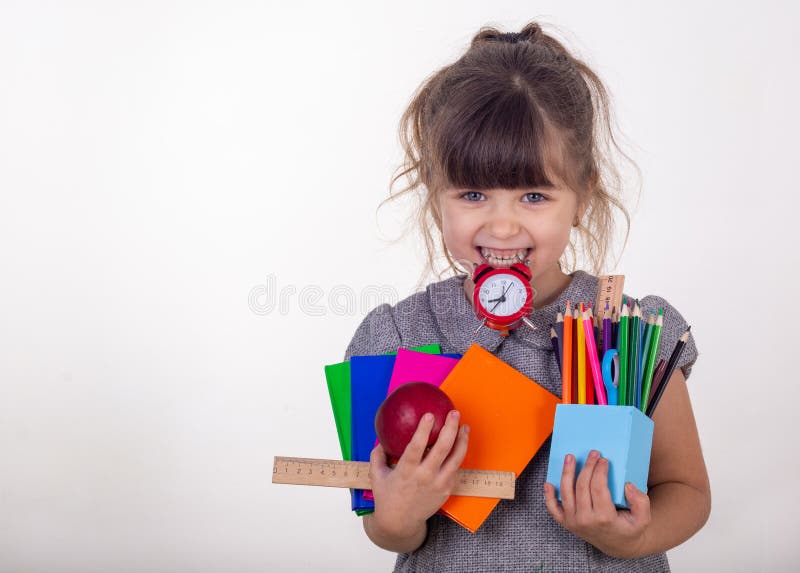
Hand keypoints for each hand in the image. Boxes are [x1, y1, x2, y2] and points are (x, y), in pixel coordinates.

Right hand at [368, 410, 468, 538]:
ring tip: (464, 426)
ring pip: (456, 458)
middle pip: (442, 449)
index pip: (417, 447)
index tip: (429, 415)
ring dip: (462, 440)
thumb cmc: (387, 497)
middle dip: (450, 428)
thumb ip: (377, 455)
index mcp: (407, 471)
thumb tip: (381, 439)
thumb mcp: (376, 475)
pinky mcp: (447, 490)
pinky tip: (459, 444)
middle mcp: (425, 477)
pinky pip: (455, 469)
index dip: (423, 430)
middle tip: (454, 413)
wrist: (400, 523)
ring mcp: (438, 484)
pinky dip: (458, 455)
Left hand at [543, 450, 650, 558]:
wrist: (618, 545)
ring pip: (566, 493)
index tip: (603, 460)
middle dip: (587, 467)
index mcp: (604, 518)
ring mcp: (573, 522)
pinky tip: (548, 483)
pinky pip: (553, 509)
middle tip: (593, 453)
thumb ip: (641, 502)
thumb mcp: (643, 519)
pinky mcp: (566, 523)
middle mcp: (585, 520)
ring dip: (566, 473)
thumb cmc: (630, 529)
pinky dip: (548, 496)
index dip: (600, 471)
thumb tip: (628, 485)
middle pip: (582, 486)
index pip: (598, 488)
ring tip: (570, 457)